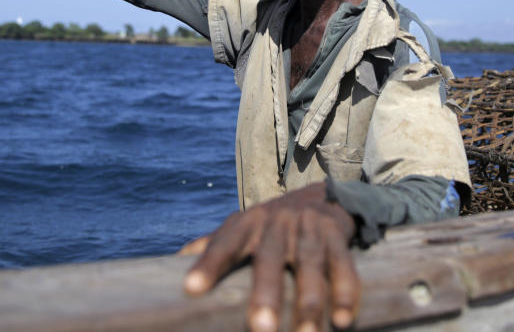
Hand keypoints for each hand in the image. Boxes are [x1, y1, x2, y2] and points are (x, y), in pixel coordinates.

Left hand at [180, 182, 358, 331]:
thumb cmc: (270, 225)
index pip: (224, 243)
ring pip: (310, 265)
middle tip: (261, 328)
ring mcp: (309, 228)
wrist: (321, 195)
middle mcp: (277, 223)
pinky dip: (346, 292)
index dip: (208, 264)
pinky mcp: (337, 236)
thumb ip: (210, 246)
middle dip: (266, 293)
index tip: (191, 290)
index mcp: (248, 223)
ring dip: (310, 303)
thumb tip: (167, 266)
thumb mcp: (240, 228)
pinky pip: (344, 265)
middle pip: (270, 258)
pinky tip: (344, 319)